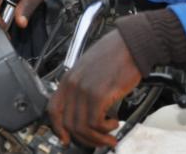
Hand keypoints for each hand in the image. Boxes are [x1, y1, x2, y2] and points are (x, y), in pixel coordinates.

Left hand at [48, 31, 141, 147]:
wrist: (131, 43)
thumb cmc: (116, 53)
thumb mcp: (90, 67)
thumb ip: (83, 86)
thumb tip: (86, 107)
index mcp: (69, 78)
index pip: (53, 109)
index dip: (58, 128)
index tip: (65, 138)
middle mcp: (73, 85)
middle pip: (68, 123)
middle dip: (83, 138)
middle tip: (97, 142)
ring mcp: (85, 90)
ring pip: (82, 127)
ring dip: (97, 138)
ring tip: (110, 137)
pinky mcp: (99, 95)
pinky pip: (96, 122)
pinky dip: (106, 129)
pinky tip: (114, 124)